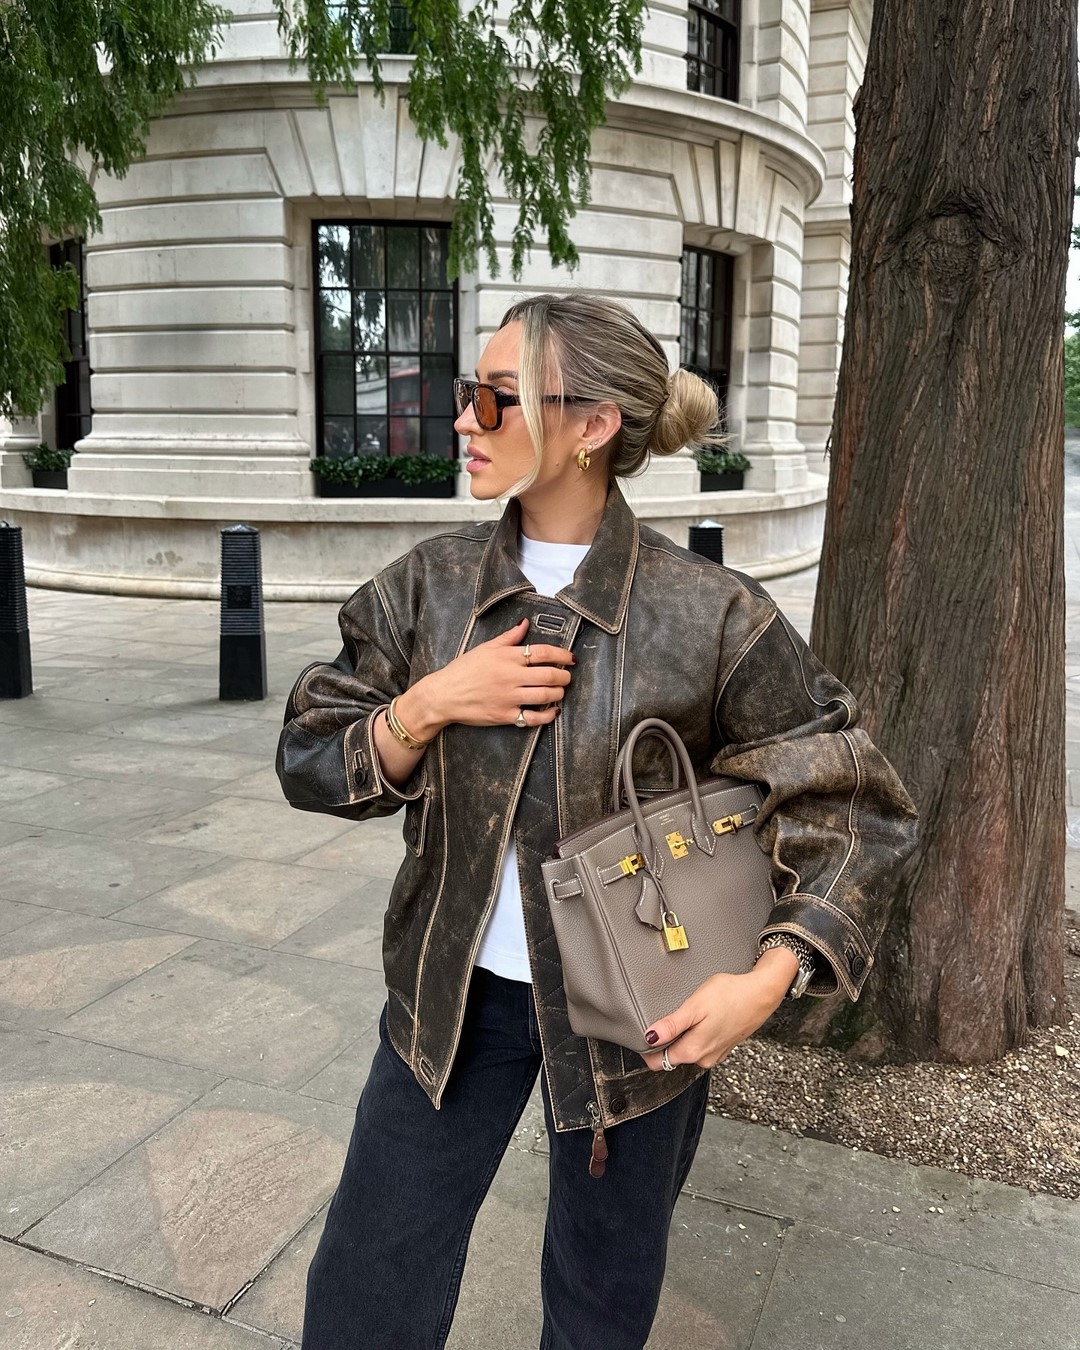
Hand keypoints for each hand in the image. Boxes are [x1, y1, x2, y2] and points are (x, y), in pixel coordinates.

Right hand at [399, 619, 573, 736]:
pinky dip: (549, 715)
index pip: (542, 653)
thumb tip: (525, 623)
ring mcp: (509, 698)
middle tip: (567, 676)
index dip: (562, 655)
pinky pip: (534, 718)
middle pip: (549, 675)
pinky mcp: (506, 716)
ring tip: (559, 691)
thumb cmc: (463, 670)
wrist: (444, 695)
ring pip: (546, 696)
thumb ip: (508, 637)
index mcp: (507, 657)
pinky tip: (553, 711)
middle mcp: (510, 676)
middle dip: (564, 676)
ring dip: (559, 693)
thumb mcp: (484, 648)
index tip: (571, 658)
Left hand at [639, 962, 791, 1071]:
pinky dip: (694, 1037)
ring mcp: (715, 1054)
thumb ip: (672, 1025)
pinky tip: (697, 1021)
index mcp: (694, 1051)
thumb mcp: (695, 1006)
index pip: (658, 1062)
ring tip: (678, 1018)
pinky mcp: (723, 1046)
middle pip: (671, 1058)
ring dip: (678, 1040)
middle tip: (656, 1021)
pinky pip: (700, 1047)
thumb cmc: (730, 995)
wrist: (761, 993)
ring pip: (686, 1052)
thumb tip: (650, 1038)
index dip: (645, 1050)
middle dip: (660, 1045)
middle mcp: (704, 1058)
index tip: (638, 1035)